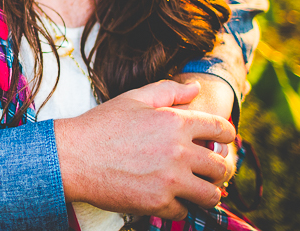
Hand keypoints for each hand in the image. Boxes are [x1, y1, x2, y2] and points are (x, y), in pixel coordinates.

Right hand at [54, 79, 235, 219]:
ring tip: (194, 188)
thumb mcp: (134, 99)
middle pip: (221, 167)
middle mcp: (179, 152)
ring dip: (206, 192)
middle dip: (219, 169)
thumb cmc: (102, 125)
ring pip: (210, 195)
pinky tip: (166, 197)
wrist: (73, 157)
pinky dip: (178, 206)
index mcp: (176, 122)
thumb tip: (196, 88)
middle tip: (208, 170)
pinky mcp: (158, 203)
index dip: (226, 136)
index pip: (222, 130)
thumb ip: (169, 91)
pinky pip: (184, 211)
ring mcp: (170, 180)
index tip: (222, 142)